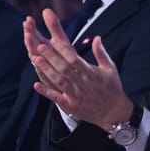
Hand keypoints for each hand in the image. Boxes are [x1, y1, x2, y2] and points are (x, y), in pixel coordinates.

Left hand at [25, 9, 131, 129]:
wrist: (114, 112)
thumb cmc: (112, 88)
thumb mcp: (110, 69)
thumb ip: (101, 53)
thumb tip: (97, 37)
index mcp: (91, 73)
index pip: (75, 60)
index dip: (63, 50)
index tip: (53, 40)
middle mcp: (82, 84)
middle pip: (64, 69)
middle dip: (51, 57)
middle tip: (39, 46)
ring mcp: (76, 96)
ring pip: (59, 81)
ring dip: (47, 70)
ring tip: (36, 59)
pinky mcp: (71, 106)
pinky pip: (57, 98)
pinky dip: (46, 92)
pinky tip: (36, 85)